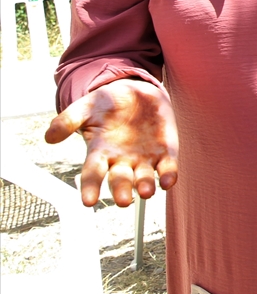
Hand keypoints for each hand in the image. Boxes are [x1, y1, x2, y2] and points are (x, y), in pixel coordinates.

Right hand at [44, 79, 178, 207]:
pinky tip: (169, 181)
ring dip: (145, 186)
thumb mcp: (86, 107)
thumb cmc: (107, 104)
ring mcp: (145, 158)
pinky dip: (169, 175)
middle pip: (120, 180)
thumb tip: (49, 136)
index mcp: (100, 153)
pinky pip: (168, 167)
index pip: (92, 174)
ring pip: (145, 178)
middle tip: (124, 200)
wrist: (136, 91)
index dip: (90, 188)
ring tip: (146, 193)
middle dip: (122, 191)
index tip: (88, 202)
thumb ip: (69, 120)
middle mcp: (122, 161)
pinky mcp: (166, 151)